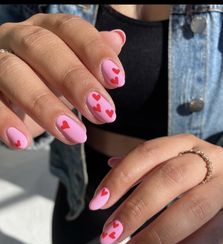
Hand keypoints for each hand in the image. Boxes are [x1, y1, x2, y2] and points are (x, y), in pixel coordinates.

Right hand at [0, 13, 125, 148]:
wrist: (12, 98)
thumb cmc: (47, 80)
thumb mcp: (73, 70)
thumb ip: (92, 57)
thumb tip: (117, 39)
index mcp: (46, 29)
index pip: (70, 28)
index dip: (95, 51)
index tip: (117, 80)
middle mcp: (17, 37)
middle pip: (43, 47)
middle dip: (76, 81)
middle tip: (103, 114)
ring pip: (13, 72)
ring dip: (45, 106)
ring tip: (75, 135)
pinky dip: (4, 121)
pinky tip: (22, 142)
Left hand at [89, 134, 222, 243]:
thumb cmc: (194, 169)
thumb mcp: (172, 157)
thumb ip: (143, 162)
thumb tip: (111, 164)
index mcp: (186, 143)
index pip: (148, 153)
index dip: (121, 177)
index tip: (97, 203)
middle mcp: (209, 160)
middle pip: (169, 180)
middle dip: (135, 209)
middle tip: (108, 234)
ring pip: (191, 209)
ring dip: (155, 236)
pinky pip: (211, 237)